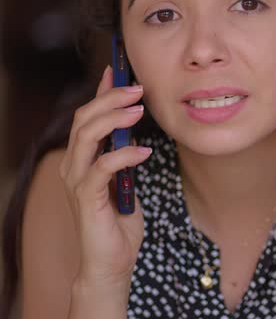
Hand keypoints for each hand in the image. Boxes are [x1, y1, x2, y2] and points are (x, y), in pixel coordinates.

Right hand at [58, 65, 150, 286]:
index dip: (101, 91)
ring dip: (114, 118)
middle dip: (110, 98)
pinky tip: (145, 151)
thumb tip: (132, 127)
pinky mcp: (86, 199)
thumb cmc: (118, 222)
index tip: (119, 70)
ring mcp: (76, 182)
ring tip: (140, 110)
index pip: (87, 116)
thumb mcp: (125, 179)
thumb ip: (123, 154)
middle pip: (84, 119)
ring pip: (87, 137)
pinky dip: (124, 155)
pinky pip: (102, 168)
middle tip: (138, 88)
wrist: (110, 262)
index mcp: (81, 159)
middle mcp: (73, 166)